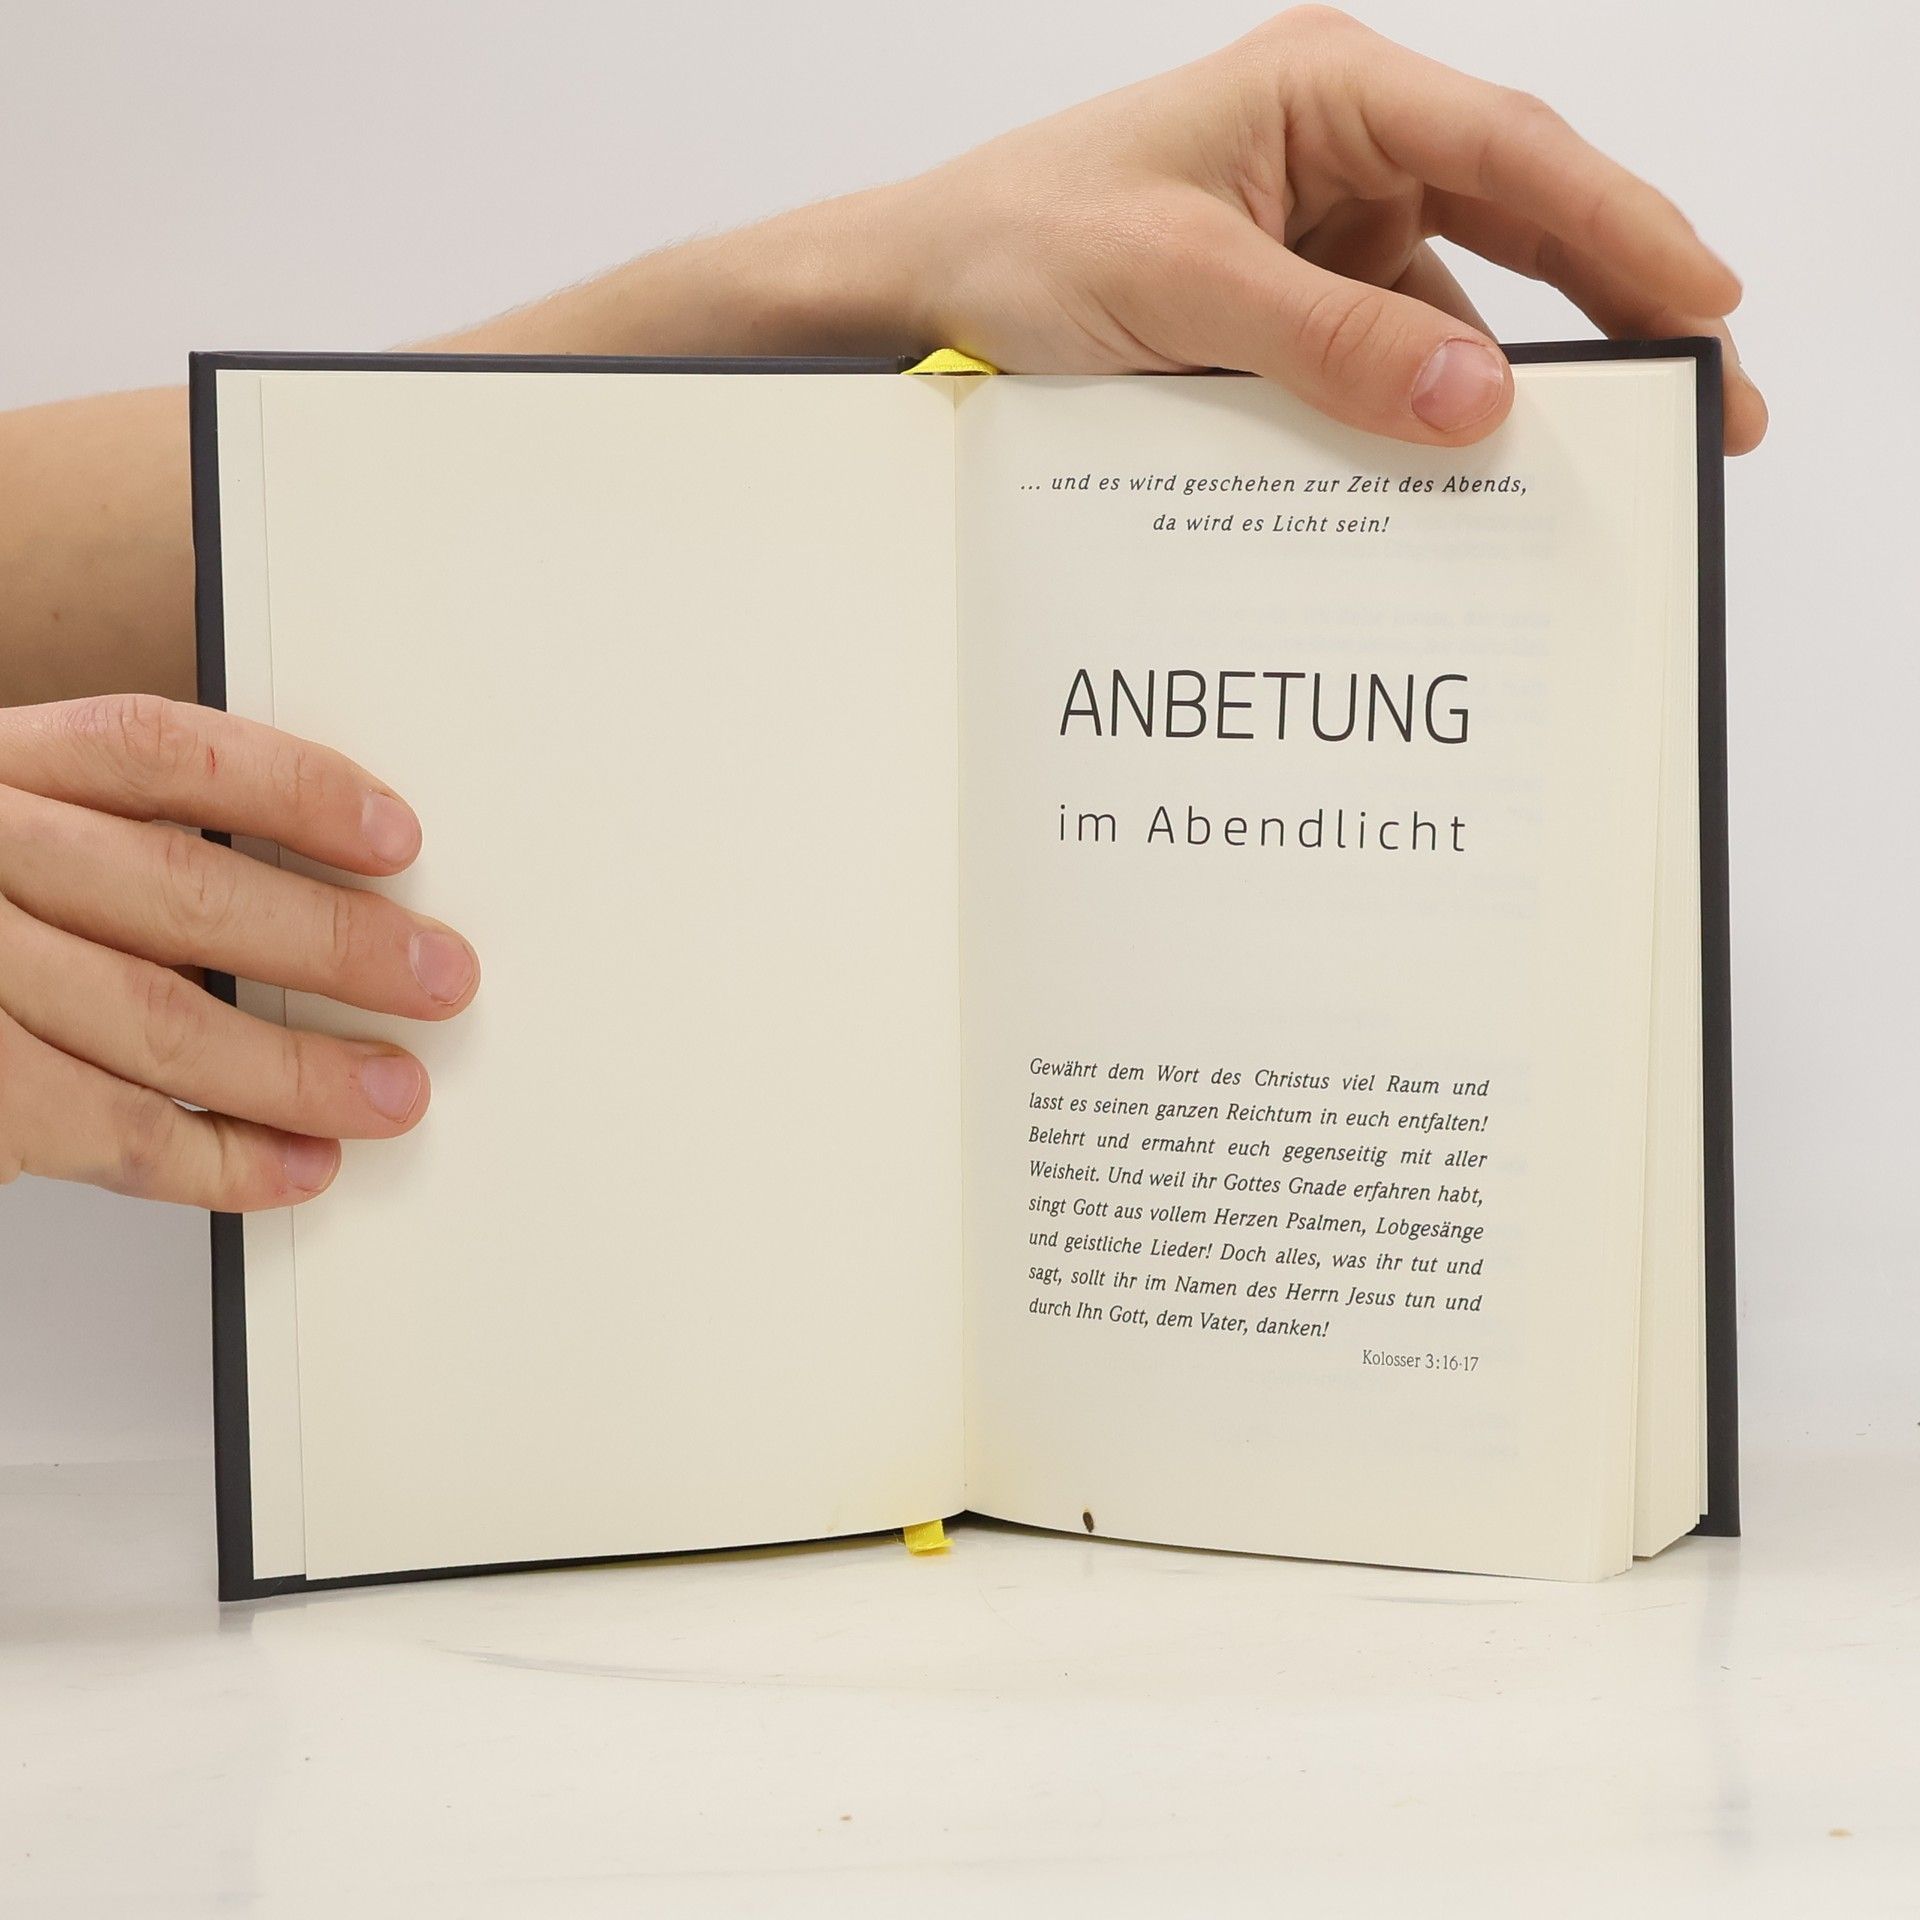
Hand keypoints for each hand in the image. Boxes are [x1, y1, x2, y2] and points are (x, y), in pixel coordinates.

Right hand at [0, 695, 478, 1209]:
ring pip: (159, 1022)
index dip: (292, 790)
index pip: (156, 752)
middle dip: (334, 947)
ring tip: (392, 1093)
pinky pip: (111, 1132)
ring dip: (300, 1070)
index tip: (396, 837)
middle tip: (439, 977)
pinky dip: (218, 1159)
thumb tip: (311, 895)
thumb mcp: (7, 836)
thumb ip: (106, 844)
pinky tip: (295, 1165)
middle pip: (182, 893)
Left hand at [883, 6, 1763, 451]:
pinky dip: (1425, 417)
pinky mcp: (1292, 306)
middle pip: (1520, 222)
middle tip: (1711, 400)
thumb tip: (1479, 405)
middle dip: (1620, 303)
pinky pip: (1388, 359)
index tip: (1707, 306)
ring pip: (1460, 305)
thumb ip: (1327, 343)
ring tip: (1602, 464)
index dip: (1623, 229)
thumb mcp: (1178, 290)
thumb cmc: (1024, 243)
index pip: (1510, 154)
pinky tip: (1464, 480)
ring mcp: (1321, 230)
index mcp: (1325, 93)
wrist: (923, 290)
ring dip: (1519, 384)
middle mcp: (1341, 150)